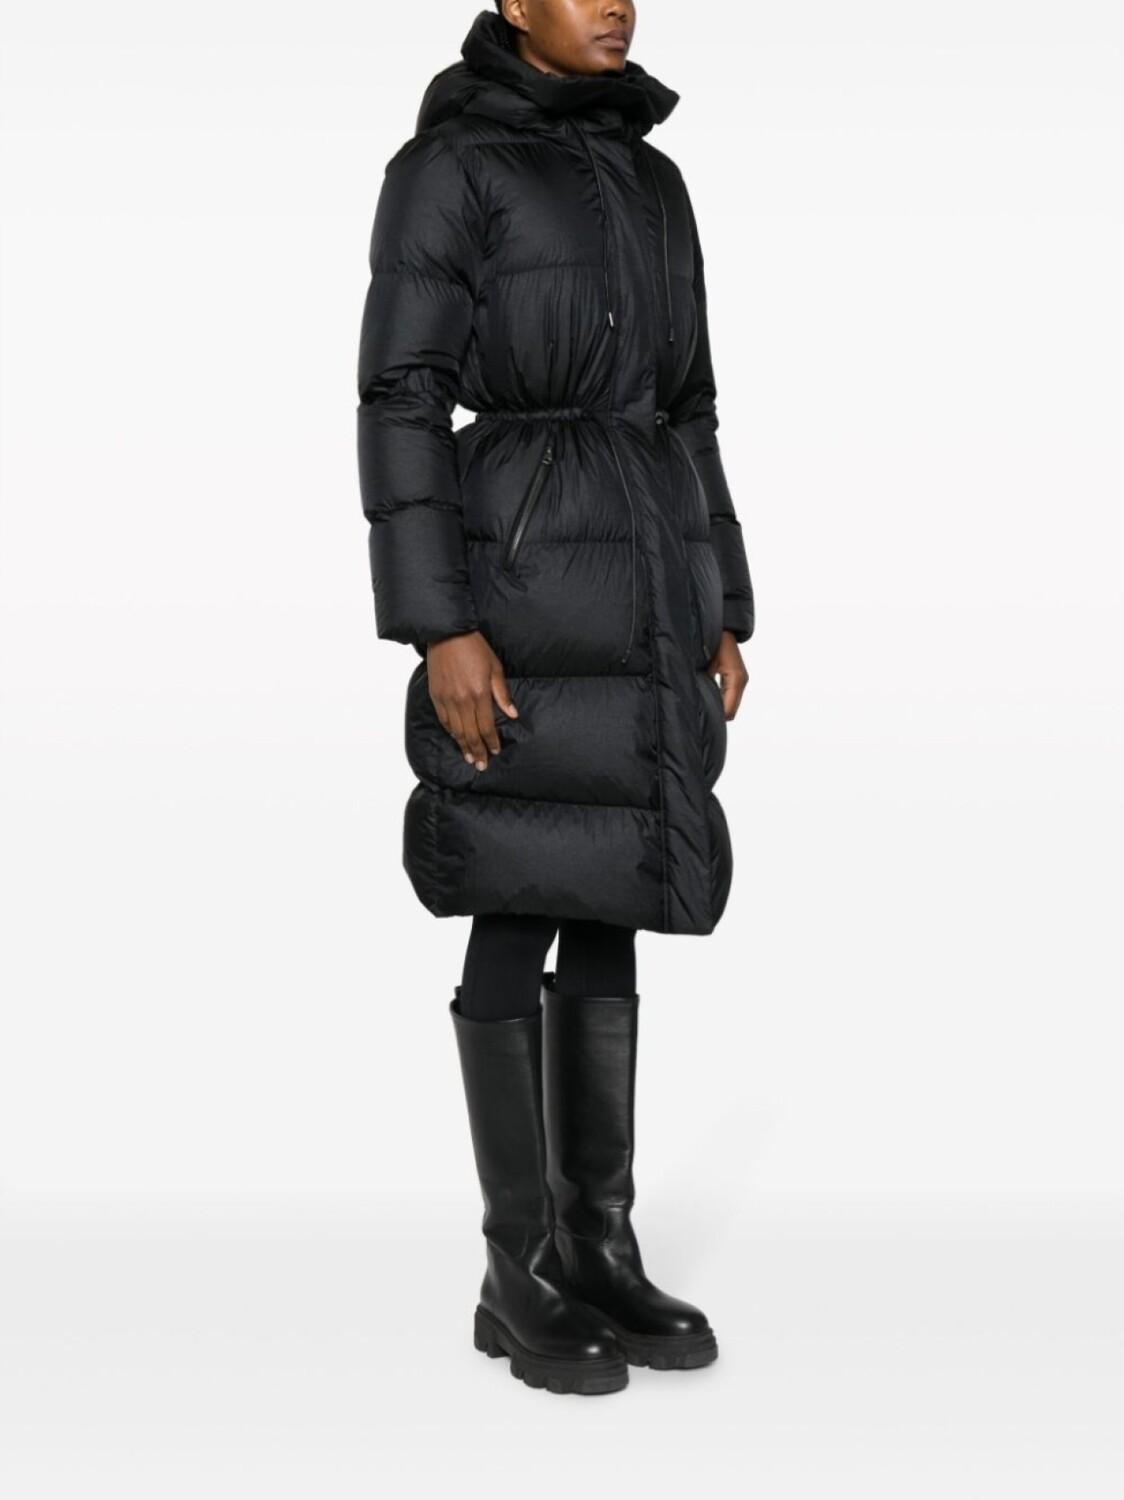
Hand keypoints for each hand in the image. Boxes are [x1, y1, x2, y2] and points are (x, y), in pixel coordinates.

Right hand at [426, 630, 517, 772]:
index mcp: (480, 693)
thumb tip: (512, 714)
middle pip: (471, 733)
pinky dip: (450, 732)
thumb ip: (502, 693)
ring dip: (463, 746)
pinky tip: (455, 739)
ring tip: (469, 758)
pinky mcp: (436, 695)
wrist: (447, 634)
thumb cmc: (474, 647)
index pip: (486, 726)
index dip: (491, 741)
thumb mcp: (495, 667)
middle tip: (481, 765)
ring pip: (456, 730)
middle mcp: (462, 700)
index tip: (495, 752)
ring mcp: (447, 699)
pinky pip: (443, 719)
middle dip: (477, 751)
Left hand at [707, 630, 747, 720]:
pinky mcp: (737, 676)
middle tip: (698, 720)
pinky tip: (708, 700)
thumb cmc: (712, 642)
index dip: (716, 718)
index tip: (700, 723)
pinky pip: (730, 695)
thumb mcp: (705, 664)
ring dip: (719, 708)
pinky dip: (721, 700)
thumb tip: (696, 701)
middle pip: (731, 710)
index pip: (728, 710)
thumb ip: (703, 684)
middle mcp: (741, 680)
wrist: (721, 627)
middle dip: (717, 715)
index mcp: (735, 679)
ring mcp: (741, 679)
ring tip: (702, 712)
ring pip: (731, 704)